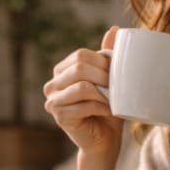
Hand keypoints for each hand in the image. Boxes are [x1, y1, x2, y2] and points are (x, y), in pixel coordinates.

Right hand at [43, 26, 123, 158]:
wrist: (105, 140)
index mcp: (62, 70)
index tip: (117, 73)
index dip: (102, 61)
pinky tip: (108, 111)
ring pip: (82, 87)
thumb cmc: (108, 109)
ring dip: (103, 93)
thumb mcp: (109, 79)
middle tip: (117, 87)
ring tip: (113, 100)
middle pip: (79, 68)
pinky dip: (102, 107)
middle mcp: (53, 84)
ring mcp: (53, 101)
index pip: (81, 55)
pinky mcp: (59, 116)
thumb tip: (114, 28)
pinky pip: (84, 105)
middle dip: (103, 76)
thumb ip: (107, 56)